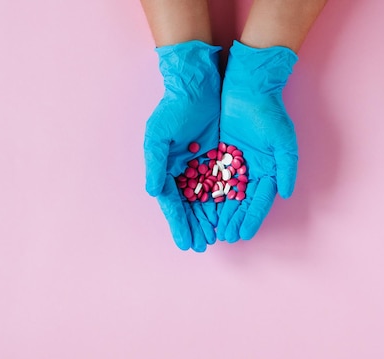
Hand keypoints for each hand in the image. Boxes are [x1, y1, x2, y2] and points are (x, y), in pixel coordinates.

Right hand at [144, 40, 221, 250]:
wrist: (198, 86)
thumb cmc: (173, 110)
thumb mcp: (158, 136)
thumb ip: (154, 165)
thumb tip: (153, 193)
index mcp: (167, 170)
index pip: (173, 204)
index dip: (179, 225)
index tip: (185, 244)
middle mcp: (184, 172)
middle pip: (191, 207)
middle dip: (196, 227)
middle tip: (203, 247)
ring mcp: (203, 167)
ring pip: (208, 199)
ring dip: (211, 219)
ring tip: (217, 238)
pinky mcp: (222, 158)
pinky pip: (225, 184)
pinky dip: (226, 200)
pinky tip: (230, 215)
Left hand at [217, 41, 298, 242]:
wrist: (249, 86)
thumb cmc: (269, 113)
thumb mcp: (284, 141)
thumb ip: (287, 169)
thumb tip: (286, 194)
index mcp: (270, 170)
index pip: (260, 200)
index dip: (252, 218)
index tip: (244, 234)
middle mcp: (253, 170)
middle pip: (242, 201)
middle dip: (234, 220)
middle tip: (225, 237)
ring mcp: (235, 163)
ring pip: (226, 193)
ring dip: (220, 211)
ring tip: (213, 229)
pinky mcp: (220, 154)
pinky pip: (213, 177)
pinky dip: (208, 192)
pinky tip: (201, 206)